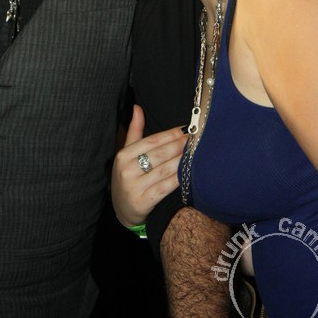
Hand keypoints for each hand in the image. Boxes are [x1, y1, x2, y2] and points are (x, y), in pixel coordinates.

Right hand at [111, 104, 187, 226]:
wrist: (122, 210)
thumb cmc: (128, 177)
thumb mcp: (126, 154)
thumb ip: (134, 131)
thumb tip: (137, 107)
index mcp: (123, 155)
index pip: (151, 141)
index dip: (170, 134)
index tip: (186, 129)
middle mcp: (127, 170)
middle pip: (160, 154)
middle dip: (179, 145)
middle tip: (195, 139)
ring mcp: (134, 187)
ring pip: (165, 170)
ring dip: (182, 161)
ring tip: (196, 153)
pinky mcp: (143, 203)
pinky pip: (165, 188)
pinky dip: (178, 179)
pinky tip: (189, 173)